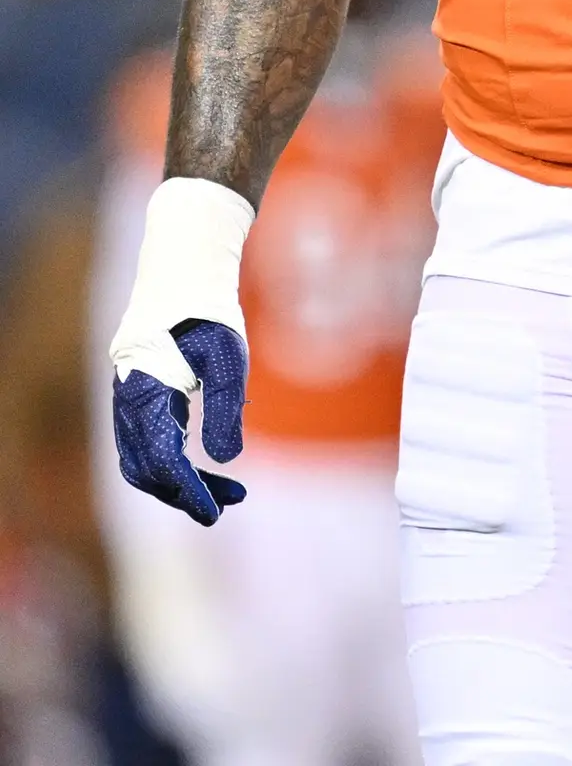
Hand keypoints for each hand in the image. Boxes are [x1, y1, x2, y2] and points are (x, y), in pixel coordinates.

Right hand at [113, 319, 248, 526]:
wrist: (180, 276)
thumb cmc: (207, 314)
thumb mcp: (226, 357)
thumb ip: (225, 407)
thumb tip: (224, 460)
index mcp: (144, 392)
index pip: (162, 459)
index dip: (188, 490)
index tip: (216, 512)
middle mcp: (127, 402)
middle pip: (146, 469)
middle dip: (184, 493)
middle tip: (228, 503)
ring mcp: (128, 402)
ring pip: (144, 461)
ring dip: (179, 483)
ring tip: (227, 490)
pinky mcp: (138, 399)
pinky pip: (146, 444)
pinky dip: (172, 462)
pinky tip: (206, 464)